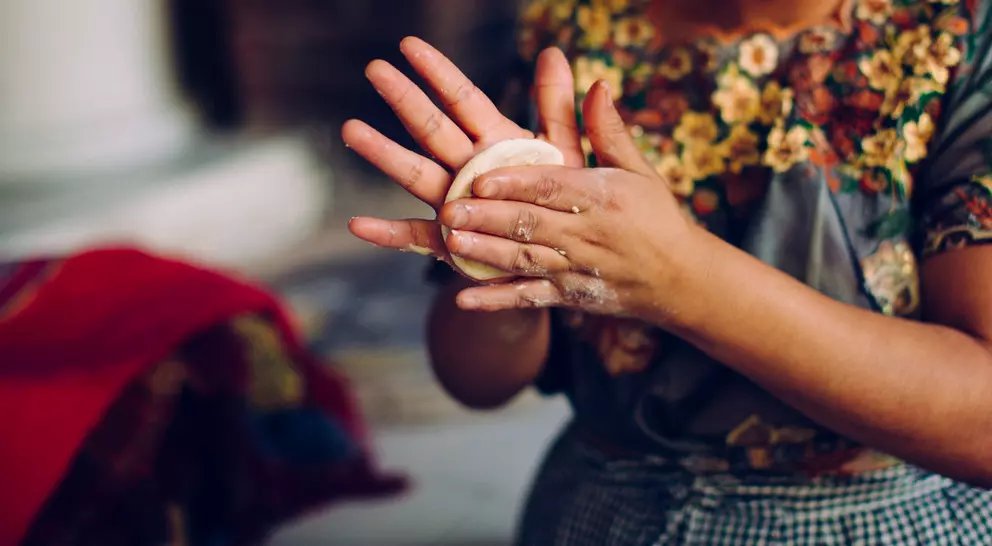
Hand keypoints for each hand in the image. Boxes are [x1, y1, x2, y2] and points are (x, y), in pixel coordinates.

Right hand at [343, 38, 584, 273]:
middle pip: (432, 129)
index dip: (439, 73)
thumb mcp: (564, 152)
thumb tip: (552, 52)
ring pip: (415, 175)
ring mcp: (453, 204)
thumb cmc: (559, 203)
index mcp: (495, 143)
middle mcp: (467, 168)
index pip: (463, 100)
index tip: (409, 45)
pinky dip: (386, 234)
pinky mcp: (448, 243)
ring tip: (353, 130)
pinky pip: (414, 238)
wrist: (555, 259)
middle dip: (405, 99)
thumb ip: (556, 106)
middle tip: (374, 69)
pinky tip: (359, 225)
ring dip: (384, 153)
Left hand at [442, 81, 700, 322]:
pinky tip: (463, 300)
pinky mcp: (568, 297)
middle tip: (448, 210)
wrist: (680, 279)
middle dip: (488, 218)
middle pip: (531, 225)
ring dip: (486, 254)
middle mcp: (587, 235)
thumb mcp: (639, 170)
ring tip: (451, 243)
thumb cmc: (656, 216)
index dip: (514, 184)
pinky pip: (529, 300)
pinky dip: (497, 302)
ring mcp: (575, 269)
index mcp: (602, 198)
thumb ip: (608, 131)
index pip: (551, 188)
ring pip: (525, 261)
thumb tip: (596, 84)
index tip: (480, 178)